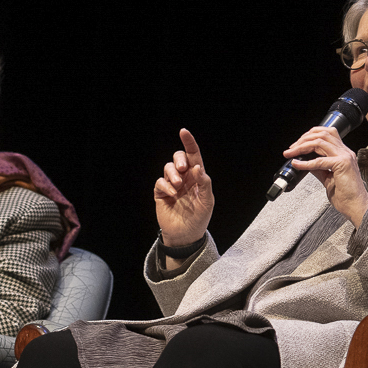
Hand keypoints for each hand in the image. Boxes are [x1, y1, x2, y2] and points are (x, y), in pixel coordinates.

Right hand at [154, 128, 215, 248]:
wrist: (186, 235)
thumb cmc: (199, 218)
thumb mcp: (207, 201)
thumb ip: (204, 183)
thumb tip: (197, 167)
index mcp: (197, 177)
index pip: (193, 156)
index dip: (189, 142)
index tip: (184, 131)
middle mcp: (184, 178)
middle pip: (179, 157)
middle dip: (179, 159)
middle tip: (182, 169)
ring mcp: (172, 185)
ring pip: (168, 167)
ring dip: (172, 173)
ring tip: (177, 186)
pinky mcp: (161, 193)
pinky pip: (160, 182)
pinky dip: (165, 185)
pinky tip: (172, 194)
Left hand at [285, 125, 367, 227]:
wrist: (357, 207)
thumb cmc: (346, 196)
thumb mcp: (328, 179)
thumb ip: (318, 169)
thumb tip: (306, 162)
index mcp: (344, 154)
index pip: (327, 134)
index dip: (311, 136)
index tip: (297, 145)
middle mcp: (345, 152)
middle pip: (323, 134)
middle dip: (304, 138)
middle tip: (291, 148)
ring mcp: (345, 157)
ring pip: (319, 142)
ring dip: (302, 146)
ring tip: (291, 153)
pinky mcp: (342, 164)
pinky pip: (319, 161)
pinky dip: (305, 162)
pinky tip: (297, 164)